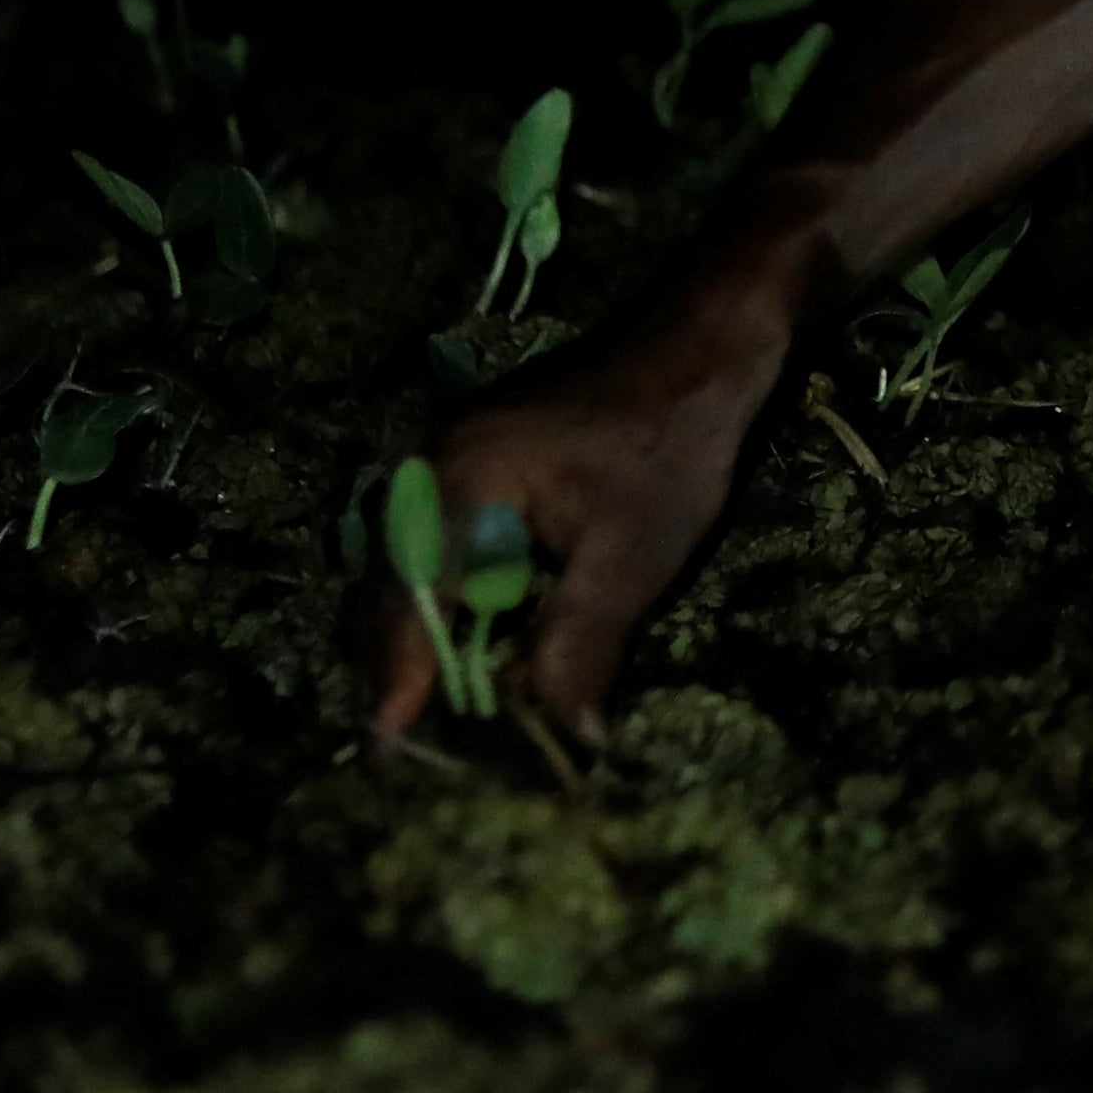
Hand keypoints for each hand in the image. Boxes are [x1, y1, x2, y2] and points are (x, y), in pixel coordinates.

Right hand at [355, 246, 807, 748]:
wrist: (705, 341)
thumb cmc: (672, 443)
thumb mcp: (631, 560)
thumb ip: (579, 649)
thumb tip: (562, 737)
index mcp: (456, 482)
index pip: (407, 606)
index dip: (398, 684)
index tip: (387, 752)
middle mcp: (431, 466)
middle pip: (398, 590)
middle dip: (411, 668)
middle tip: (424, 744)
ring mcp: (450, 457)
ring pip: (421, 570)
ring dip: (437, 636)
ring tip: (453, 709)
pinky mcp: (479, 459)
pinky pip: (447, 544)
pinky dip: (461, 598)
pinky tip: (489, 642)